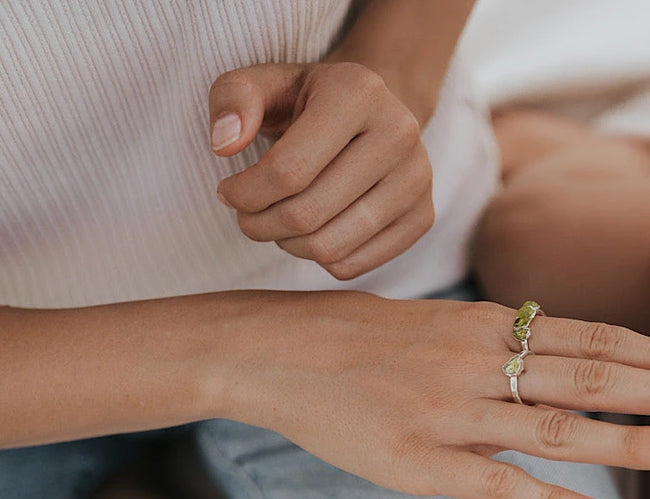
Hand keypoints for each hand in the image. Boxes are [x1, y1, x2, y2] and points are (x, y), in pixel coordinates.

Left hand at [208, 62, 432, 279]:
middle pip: (308, 214)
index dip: (245, 194)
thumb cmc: (308, 101)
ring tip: (276, 223)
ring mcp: (418, 179)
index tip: (228, 192)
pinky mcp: (424, 216)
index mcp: (358, 92)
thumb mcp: (263, 82)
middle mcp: (399, 133)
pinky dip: (320, 259)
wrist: (374, 113)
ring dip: (287, 245)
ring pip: (330, 247)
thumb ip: (232, 99)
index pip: (289, 170)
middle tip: (247, 216)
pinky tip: (311, 233)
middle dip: (259, 224)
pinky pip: (354, 265)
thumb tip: (224, 145)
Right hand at [222, 294, 649, 498]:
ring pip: (552, 427)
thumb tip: (569, 349)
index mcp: (488, 326)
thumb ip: (506, 339)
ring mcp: (450, 413)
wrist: (280, 353)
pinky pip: (492, 483)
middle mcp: (479, 362)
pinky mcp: (418, 463)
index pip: (589, 336)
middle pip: (588, 374)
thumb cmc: (367, 338)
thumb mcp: (443, 322)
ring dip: (624, 439)